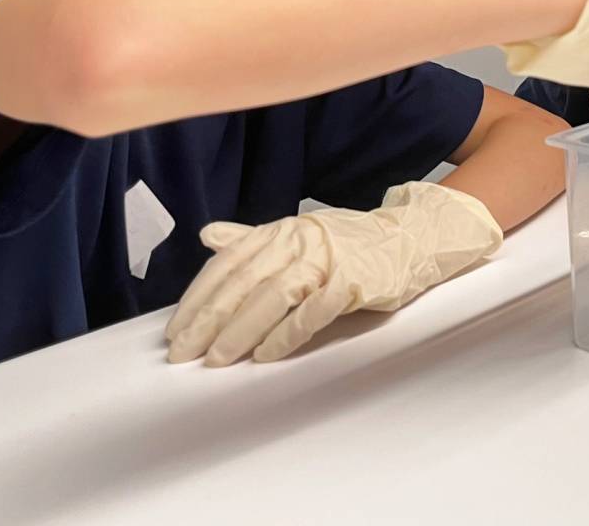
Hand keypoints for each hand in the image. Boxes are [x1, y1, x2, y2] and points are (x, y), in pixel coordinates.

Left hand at [165, 182, 501, 365]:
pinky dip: (286, 334)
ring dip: (241, 330)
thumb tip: (208, 236)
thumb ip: (253, 240)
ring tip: (218, 359)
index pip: (230, 263)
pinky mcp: (354, 280)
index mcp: (283, 229)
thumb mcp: (300, 234)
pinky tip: (265, 355)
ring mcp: (329, 258)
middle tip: (184, 352)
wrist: (411, 239)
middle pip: (245, 281)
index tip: (176, 330)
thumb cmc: (352, 243)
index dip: (199, 297)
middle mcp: (301, 239)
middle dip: (210, 319)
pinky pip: (313, 310)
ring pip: (274, 295)